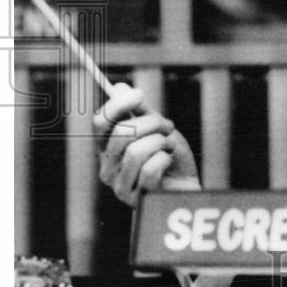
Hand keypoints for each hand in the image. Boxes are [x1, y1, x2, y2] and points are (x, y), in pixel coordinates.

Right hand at [93, 82, 199, 206]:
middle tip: (168, 127)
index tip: (139, 94)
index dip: (117, 105)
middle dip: (152, 123)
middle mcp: (107, 167)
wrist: (186, 184)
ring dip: (161, 143)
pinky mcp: (135, 198)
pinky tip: (168, 162)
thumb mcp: (157, 128)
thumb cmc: (169, 156)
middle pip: (121, 133)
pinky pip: (149, 169)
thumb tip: (119, 88)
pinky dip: (165, 160)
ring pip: (135, 151)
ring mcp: (118, 185)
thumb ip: (139, 111)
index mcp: (108, 147)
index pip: (100, 123)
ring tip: (168, 147)